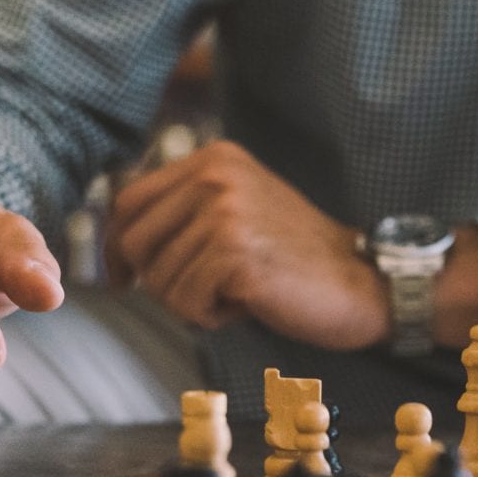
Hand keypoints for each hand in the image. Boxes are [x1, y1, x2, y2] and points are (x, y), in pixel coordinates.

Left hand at [106, 140, 389, 347]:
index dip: (117, 246)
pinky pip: (185, 301)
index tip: (123, 279)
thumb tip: (120, 244)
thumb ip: (187, 211)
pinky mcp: (234, 253)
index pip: (130, 200)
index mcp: (214, 159)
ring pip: (160, 278)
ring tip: (237, 296)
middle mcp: (216, 176)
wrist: (360, 283)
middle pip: (134, 240)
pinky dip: (209, 317)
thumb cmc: (298, 261)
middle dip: (157, 281)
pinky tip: (247, 306)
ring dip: (191, 303)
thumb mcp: (239, 212)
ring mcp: (225, 212)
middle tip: (198, 297)